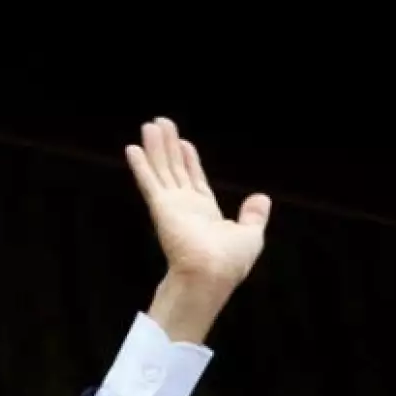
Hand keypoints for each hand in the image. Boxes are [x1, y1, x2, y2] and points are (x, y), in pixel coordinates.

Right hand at [125, 117, 270, 289]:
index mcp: (207, 213)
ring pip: (162, 170)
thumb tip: (262, 198)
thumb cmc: (231, 261)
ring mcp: (172, 206)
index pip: (195, 180)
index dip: (190, 161)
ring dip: (155, 148)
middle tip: (162, 123)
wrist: (212, 273)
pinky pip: (149, 181)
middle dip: (170, 147)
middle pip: (176, 170)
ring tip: (150, 125)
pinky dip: (141, 165)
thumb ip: (254, 215)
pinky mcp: (161, 207)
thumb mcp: (251, 235)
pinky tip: (133, 148)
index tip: (185, 143)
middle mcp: (187, 207)